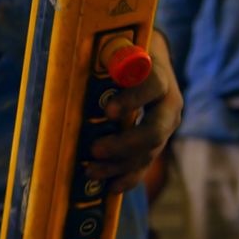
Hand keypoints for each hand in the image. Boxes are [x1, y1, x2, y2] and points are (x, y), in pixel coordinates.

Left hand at [84, 30, 181, 193]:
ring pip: (148, 152)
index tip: (109, 110)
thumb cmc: (124, 56)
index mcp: (158, 77)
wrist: (148, 64)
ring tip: (90, 170)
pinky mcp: (155, 145)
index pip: (152, 87)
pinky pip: (144, 166)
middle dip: (124, 144)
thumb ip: (106, 60)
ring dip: (118, 165)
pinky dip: (128, 178)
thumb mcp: (117, 51)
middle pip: (155, 130)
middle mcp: (168, 105)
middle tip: (94, 149)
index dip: (132, 99)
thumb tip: (70, 63)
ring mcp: (164, 128)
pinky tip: (110, 187)